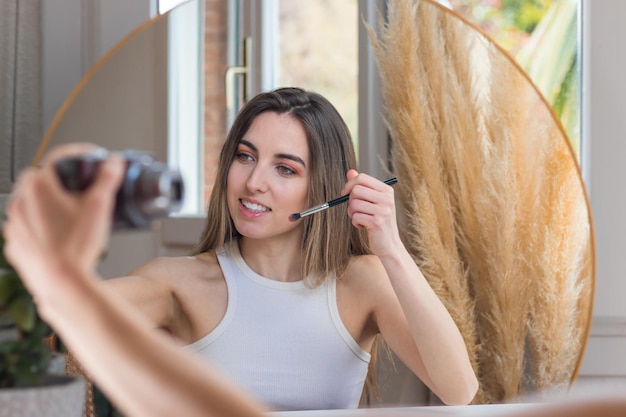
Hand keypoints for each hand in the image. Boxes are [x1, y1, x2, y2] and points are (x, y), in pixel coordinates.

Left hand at [2, 143, 124, 302]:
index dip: (79, 153)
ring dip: (47, 201)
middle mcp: (20, 202)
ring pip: (29, 202)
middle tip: (80, 186)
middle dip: (60, 178)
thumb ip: (108, 180)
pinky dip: (39, 224)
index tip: (91, 157)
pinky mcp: (15, 244)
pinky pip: (25, 226)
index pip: (58, 157)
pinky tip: (58, 232)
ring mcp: (14, 224)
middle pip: (40, 177)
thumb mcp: (100, 207)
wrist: (61, 283)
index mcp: (39, 187)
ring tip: (70, 211)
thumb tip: (114, 163)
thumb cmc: (75, 248)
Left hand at [342, 169, 401, 257]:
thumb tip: (350, 172)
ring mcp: (383, 210)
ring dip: (352, 213)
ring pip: (354, 204)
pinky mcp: (377, 222)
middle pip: (356, 190)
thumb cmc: (379, 221)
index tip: (345, 193)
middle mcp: (387, 199)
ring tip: (360, 218)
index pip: (362, 178)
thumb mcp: (372, 201)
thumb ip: (362, 186)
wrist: (389, 244)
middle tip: (356, 209)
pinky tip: (363, 226)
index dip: (349, 184)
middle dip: (351, 201)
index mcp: (386, 190)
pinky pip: (355, 216)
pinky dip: (355, 222)